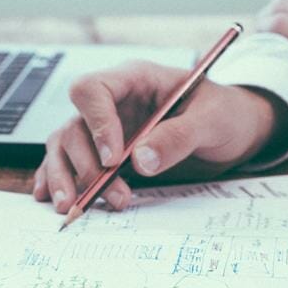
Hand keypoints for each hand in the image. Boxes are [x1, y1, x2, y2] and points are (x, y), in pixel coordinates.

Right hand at [33, 61, 287, 211]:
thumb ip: (178, 137)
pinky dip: (57, 179)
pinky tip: (51, 199)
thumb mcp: (213, 121)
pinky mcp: (105, 153)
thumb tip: (140, 161)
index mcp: (135, 80)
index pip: (92, 90)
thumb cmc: (226, 114)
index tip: (113, 159)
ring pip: (64, 146)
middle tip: (112, 195)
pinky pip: (69, 162)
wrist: (236, 131)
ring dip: (66, 177)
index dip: (96, 124)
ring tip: (73, 207)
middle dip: (86, 164)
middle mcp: (113, 103)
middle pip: (74, 125)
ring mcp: (105, 129)